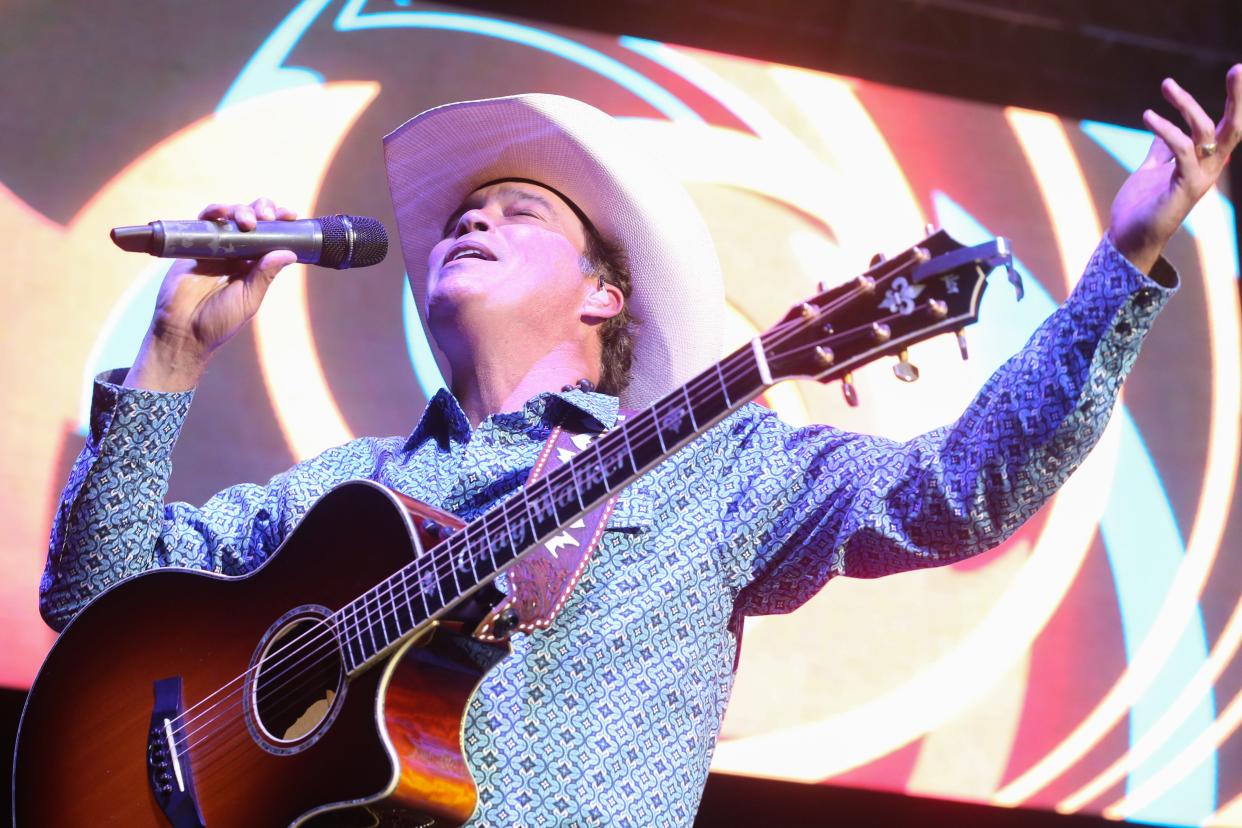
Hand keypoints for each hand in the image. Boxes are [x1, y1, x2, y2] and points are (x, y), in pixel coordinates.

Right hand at [124, 197, 298, 391]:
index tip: (290, 216)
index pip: (271, 237)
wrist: (183, 331)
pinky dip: (214, 211)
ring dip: (242, 210)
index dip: (281, 223)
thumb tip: (289, 253)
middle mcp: (237, 252)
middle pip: (254, 219)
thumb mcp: (248, 299)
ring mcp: (216, 246)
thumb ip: (265, 275)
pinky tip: (222, 212)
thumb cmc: (218, 321)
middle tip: (267, 217)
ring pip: (231, 216)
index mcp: (255, 265)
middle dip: (263, 210)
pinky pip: (204, 221)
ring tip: (248, 221)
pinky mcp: (193, 244)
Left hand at [1107, 65, 1240, 274]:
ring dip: (1187, 105)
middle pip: (1233, 127)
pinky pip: (1181, 150)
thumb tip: (1161, 129)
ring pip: (1206, 132)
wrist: (1128, 238)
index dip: (1234, 101)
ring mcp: (1200, 177)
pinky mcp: (1185, 186)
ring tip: (1167, 85)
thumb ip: (1161, 150)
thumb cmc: (1140, 207)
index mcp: (1204, 162)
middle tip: (1238, 68)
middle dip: (1238, 97)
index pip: (1225, 126)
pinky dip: (1166, 130)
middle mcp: (1209, 168)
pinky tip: (1149, 116)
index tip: (1236, 71)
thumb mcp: (1152, 170)